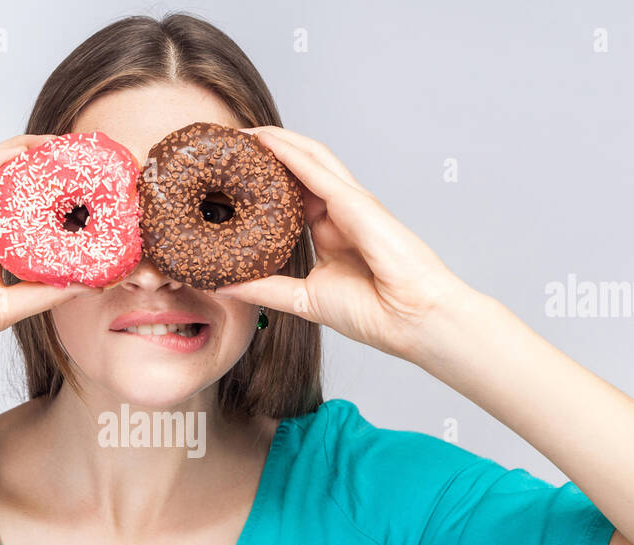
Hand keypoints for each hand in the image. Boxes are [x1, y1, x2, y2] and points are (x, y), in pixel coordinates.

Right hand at [0, 134, 98, 378]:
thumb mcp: (9, 309)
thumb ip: (46, 293)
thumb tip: (92, 283)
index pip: (26, 218)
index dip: (56, 204)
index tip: (91, 196)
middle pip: (13, 190)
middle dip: (45, 173)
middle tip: (83, 160)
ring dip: (26, 156)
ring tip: (62, 145)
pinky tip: (26, 150)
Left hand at [214, 126, 474, 361]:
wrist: (410, 321)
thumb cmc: (372, 312)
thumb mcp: (302, 300)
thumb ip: (265, 289)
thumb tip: (223, 285)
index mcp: (330, 231)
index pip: (292, 193)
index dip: (263, 180)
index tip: (229, 175)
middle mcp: (341, 211)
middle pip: (300, 167)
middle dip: (266, 151)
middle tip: (230, 145)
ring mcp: (351, 202)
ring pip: (309, 157)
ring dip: (276, 141)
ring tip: (242, 132)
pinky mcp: (357, 202)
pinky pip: (317, 170)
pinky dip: (290, 152)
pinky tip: (266, 141)